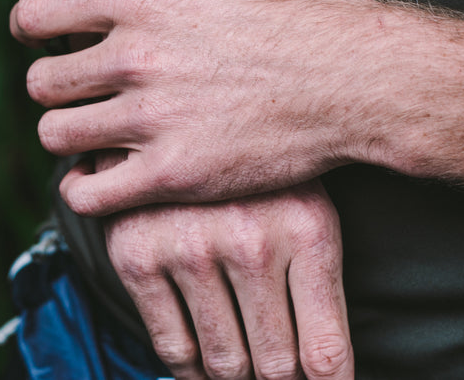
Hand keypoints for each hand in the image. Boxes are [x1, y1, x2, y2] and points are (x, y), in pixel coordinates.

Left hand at [11, 0, 391, 214]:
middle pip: (40, 82)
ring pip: (55, 136)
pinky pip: (88, 193)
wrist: (364, 80)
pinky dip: (87, 189)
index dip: (31, 29)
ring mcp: (151, 116)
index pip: (36, 13)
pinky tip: (106, 179)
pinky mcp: (174, 173)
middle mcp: (135, 54)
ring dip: (68, 139)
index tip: (43, 41)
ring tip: (93, 139)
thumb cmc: (309, 20)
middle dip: (53, 90)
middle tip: (79, 98)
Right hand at [103, 175, 352, 379]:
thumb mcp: (308, 213)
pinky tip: (202, 358)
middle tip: (275, 371)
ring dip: (235, 374)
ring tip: (243, 363)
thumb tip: (325, 377)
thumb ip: (321, 295)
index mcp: (307, 230)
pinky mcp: (137, 254)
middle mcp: (250, 241)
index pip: (324, 355)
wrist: (176, 110)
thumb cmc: (254, 177)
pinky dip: (189, 366)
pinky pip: (172, 346)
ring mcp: (189, 248)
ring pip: (223, 362)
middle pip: (275, 367)